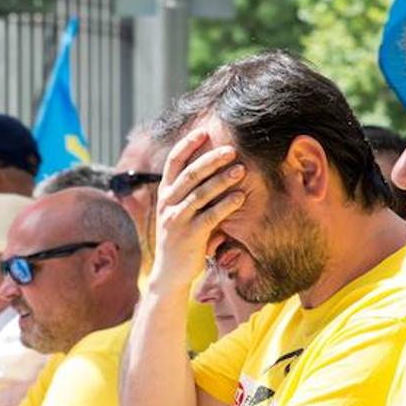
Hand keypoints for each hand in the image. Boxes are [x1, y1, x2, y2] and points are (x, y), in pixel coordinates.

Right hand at [149, 129, 247, 292]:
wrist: (170, 273)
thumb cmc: (181, 238)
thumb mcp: (179, 211)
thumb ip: (191, 192)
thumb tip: (213, 167)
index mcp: (165, 194)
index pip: (173, 162)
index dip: (187, 145)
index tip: (204, 132)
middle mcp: (168, 204)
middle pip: (189, 175)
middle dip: (211, 159)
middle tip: (231, 150)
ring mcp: (177, 220)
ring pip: (200, 194)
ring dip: (222, 180)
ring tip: (241, 170)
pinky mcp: (189, 236)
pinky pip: (210, 216)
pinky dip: (226, 205)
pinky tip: (240, 197)